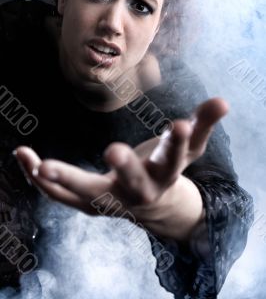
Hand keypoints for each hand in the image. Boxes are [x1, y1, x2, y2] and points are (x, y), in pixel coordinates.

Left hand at [14, 97, 227, 239]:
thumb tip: (224, 101)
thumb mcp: (190, 148)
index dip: (177, 142)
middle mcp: (139, 191)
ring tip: (36, 162)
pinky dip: (42, 178)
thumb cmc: (168, 169)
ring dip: (61, 177)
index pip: (174, 157)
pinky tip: (25, 159)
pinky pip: (63, 195)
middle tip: (114, 151)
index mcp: (165, 174)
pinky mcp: (89, 202)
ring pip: (85, 193)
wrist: (153, 207)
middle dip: (126, 167)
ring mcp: (112, 200)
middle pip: (133, 182)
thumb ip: (203, 123)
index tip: (179, 123)